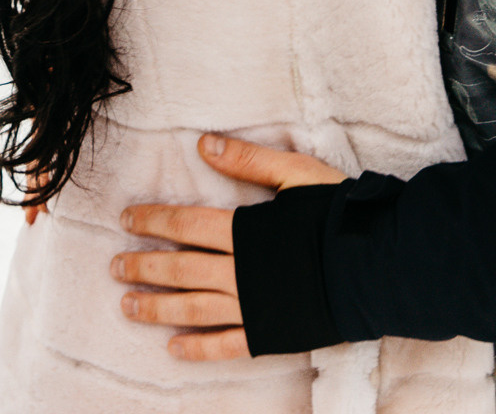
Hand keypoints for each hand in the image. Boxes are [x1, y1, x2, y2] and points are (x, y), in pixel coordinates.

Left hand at [114, 134, 344, 361]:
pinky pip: (227, 346)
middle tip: (115, 266)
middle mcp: (241, 271)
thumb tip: (203, 145)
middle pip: (181, 268)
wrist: (380, 266)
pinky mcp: (270, 333)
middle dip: (144, 266)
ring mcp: (253, 306)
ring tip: (128, 306)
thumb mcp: (297, 175)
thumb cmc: (341, 215)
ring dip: (158, 308)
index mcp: (245, 229)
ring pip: (193, 309)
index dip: (153, 220)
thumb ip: (249, 161)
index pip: (185, 223)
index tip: (126, 220)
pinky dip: (199, 349)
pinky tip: (174, 349)